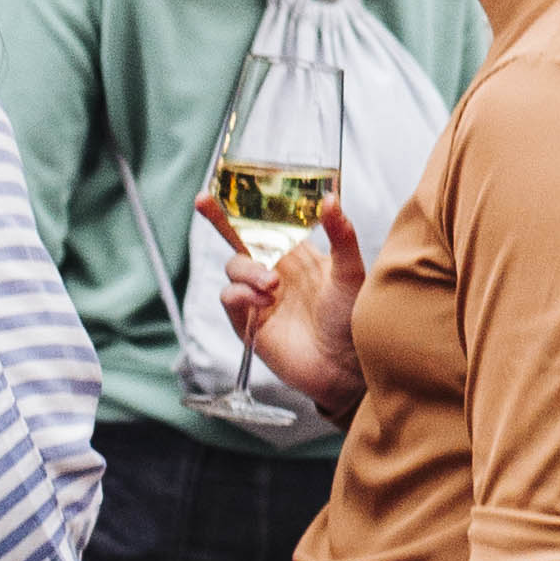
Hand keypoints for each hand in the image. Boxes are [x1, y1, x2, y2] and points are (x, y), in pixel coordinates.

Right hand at [197, 189, 368, 420]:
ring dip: (247, 270)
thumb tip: (330, 199)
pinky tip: (262, 302)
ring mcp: (258, 297)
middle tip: (210, 208)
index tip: (207, 195)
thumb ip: (341, 235)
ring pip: (233, 267)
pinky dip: (239, 294)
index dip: (235, 209)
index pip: (260, 224)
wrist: (346, 365)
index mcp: (294, 253)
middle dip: (219, 222)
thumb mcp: (351, 271)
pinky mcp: (248, 323)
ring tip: (273, 286)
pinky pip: (229, 298)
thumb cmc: (352, 317)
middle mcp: (272, 270)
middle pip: (236, 241)